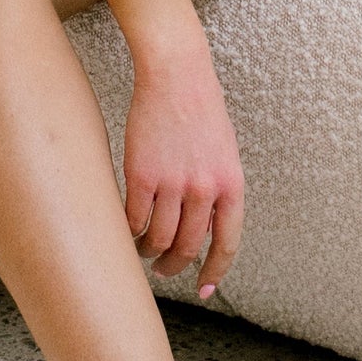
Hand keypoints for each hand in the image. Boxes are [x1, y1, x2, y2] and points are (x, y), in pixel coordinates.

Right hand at [123, 43, 243, 295]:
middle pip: (188, 247)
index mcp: (231, 184)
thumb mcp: (225, 152)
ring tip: (146, 249)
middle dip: (174, 265)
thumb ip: (219, 190)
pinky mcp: (142, 173)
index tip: (203, 287)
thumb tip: (207, 230)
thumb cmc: (202, 108)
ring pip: (159, 238)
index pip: (226, 244)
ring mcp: (172, 182)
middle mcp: (204, 188)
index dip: (215, 271)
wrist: (177, 73)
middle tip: (165, 269)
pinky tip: (129, 230)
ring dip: (150, 251)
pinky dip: (131, 231)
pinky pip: (135, 218)